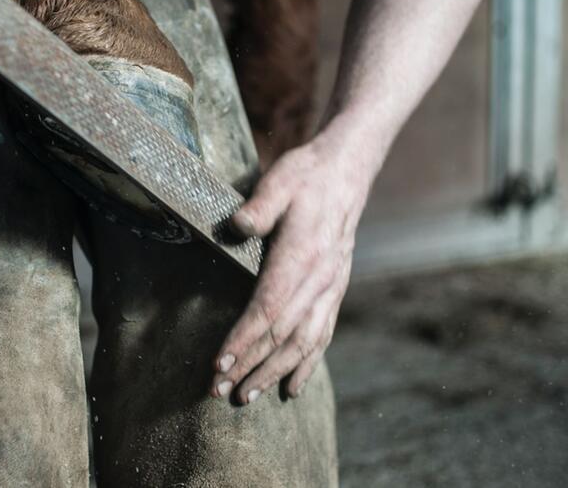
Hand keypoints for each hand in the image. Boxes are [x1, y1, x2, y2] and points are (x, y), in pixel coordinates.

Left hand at [211, 122, 375, 403]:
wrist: (347, 171)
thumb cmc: (305, 175)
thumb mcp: (279, 181)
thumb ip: (259, 206)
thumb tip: (236, 226)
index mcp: (303, 255)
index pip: (269, 308)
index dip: (244, 339)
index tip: (219, 363)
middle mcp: (321, 279)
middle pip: (283, 335)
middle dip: (251, 366)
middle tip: (220, 391)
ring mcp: (331, 288)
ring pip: (304, 343)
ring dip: (275, 373)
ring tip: (247, 397)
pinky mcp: (335, 291)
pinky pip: (322, 336)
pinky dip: (306, 365)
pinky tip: (291, 388)